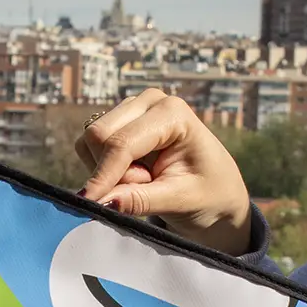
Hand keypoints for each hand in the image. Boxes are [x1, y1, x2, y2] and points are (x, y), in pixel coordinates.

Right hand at [76, 89, 252, 255]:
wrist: (217, 194)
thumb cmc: (209, 195)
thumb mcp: (181, 201)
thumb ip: (141, 201)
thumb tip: (101, 202)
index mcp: (171, 112)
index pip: (121, 143)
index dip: (103, 176)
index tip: (90, 204)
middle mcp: (149, 102)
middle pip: (98, 135)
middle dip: (109, 173)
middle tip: (145, 188)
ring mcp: (132, 111)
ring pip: (90, 142)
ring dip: (108, 172)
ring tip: (146, 182)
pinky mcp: (120, 125)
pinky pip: (90, 149)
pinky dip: (105, 170)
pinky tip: (136, 176)